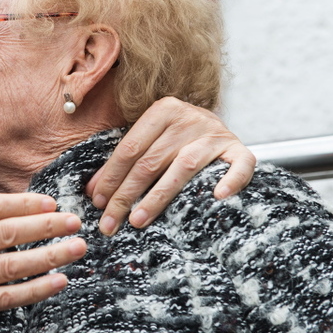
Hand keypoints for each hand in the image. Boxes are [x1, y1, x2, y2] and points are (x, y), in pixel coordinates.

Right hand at [0, 170, 86, 332]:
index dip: (24, 204)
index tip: (50, 203)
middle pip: (6, 233)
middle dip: (46, 227)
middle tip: (75, 221)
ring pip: (10, 265)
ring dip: (48, 256)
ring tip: (76, 248)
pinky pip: (1, 299)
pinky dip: (32, 290)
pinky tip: (56, 282)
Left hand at [86, 97, 254, 234]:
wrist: (218, 126)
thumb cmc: (175, 139)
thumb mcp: (148, 142)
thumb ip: (122, 163)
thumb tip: (93, 192)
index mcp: (162, 111)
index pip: (129, 149)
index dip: (111, 177)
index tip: (97, 202)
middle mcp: (188, 118)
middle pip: (150, 162)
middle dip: (126, 195)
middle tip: (110, 222)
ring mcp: (215, 134)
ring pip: (183, 167)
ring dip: (158, 197)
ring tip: (138, 220)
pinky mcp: (239, 149)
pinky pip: (239, 166)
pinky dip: (230, 181)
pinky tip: (216, 198)